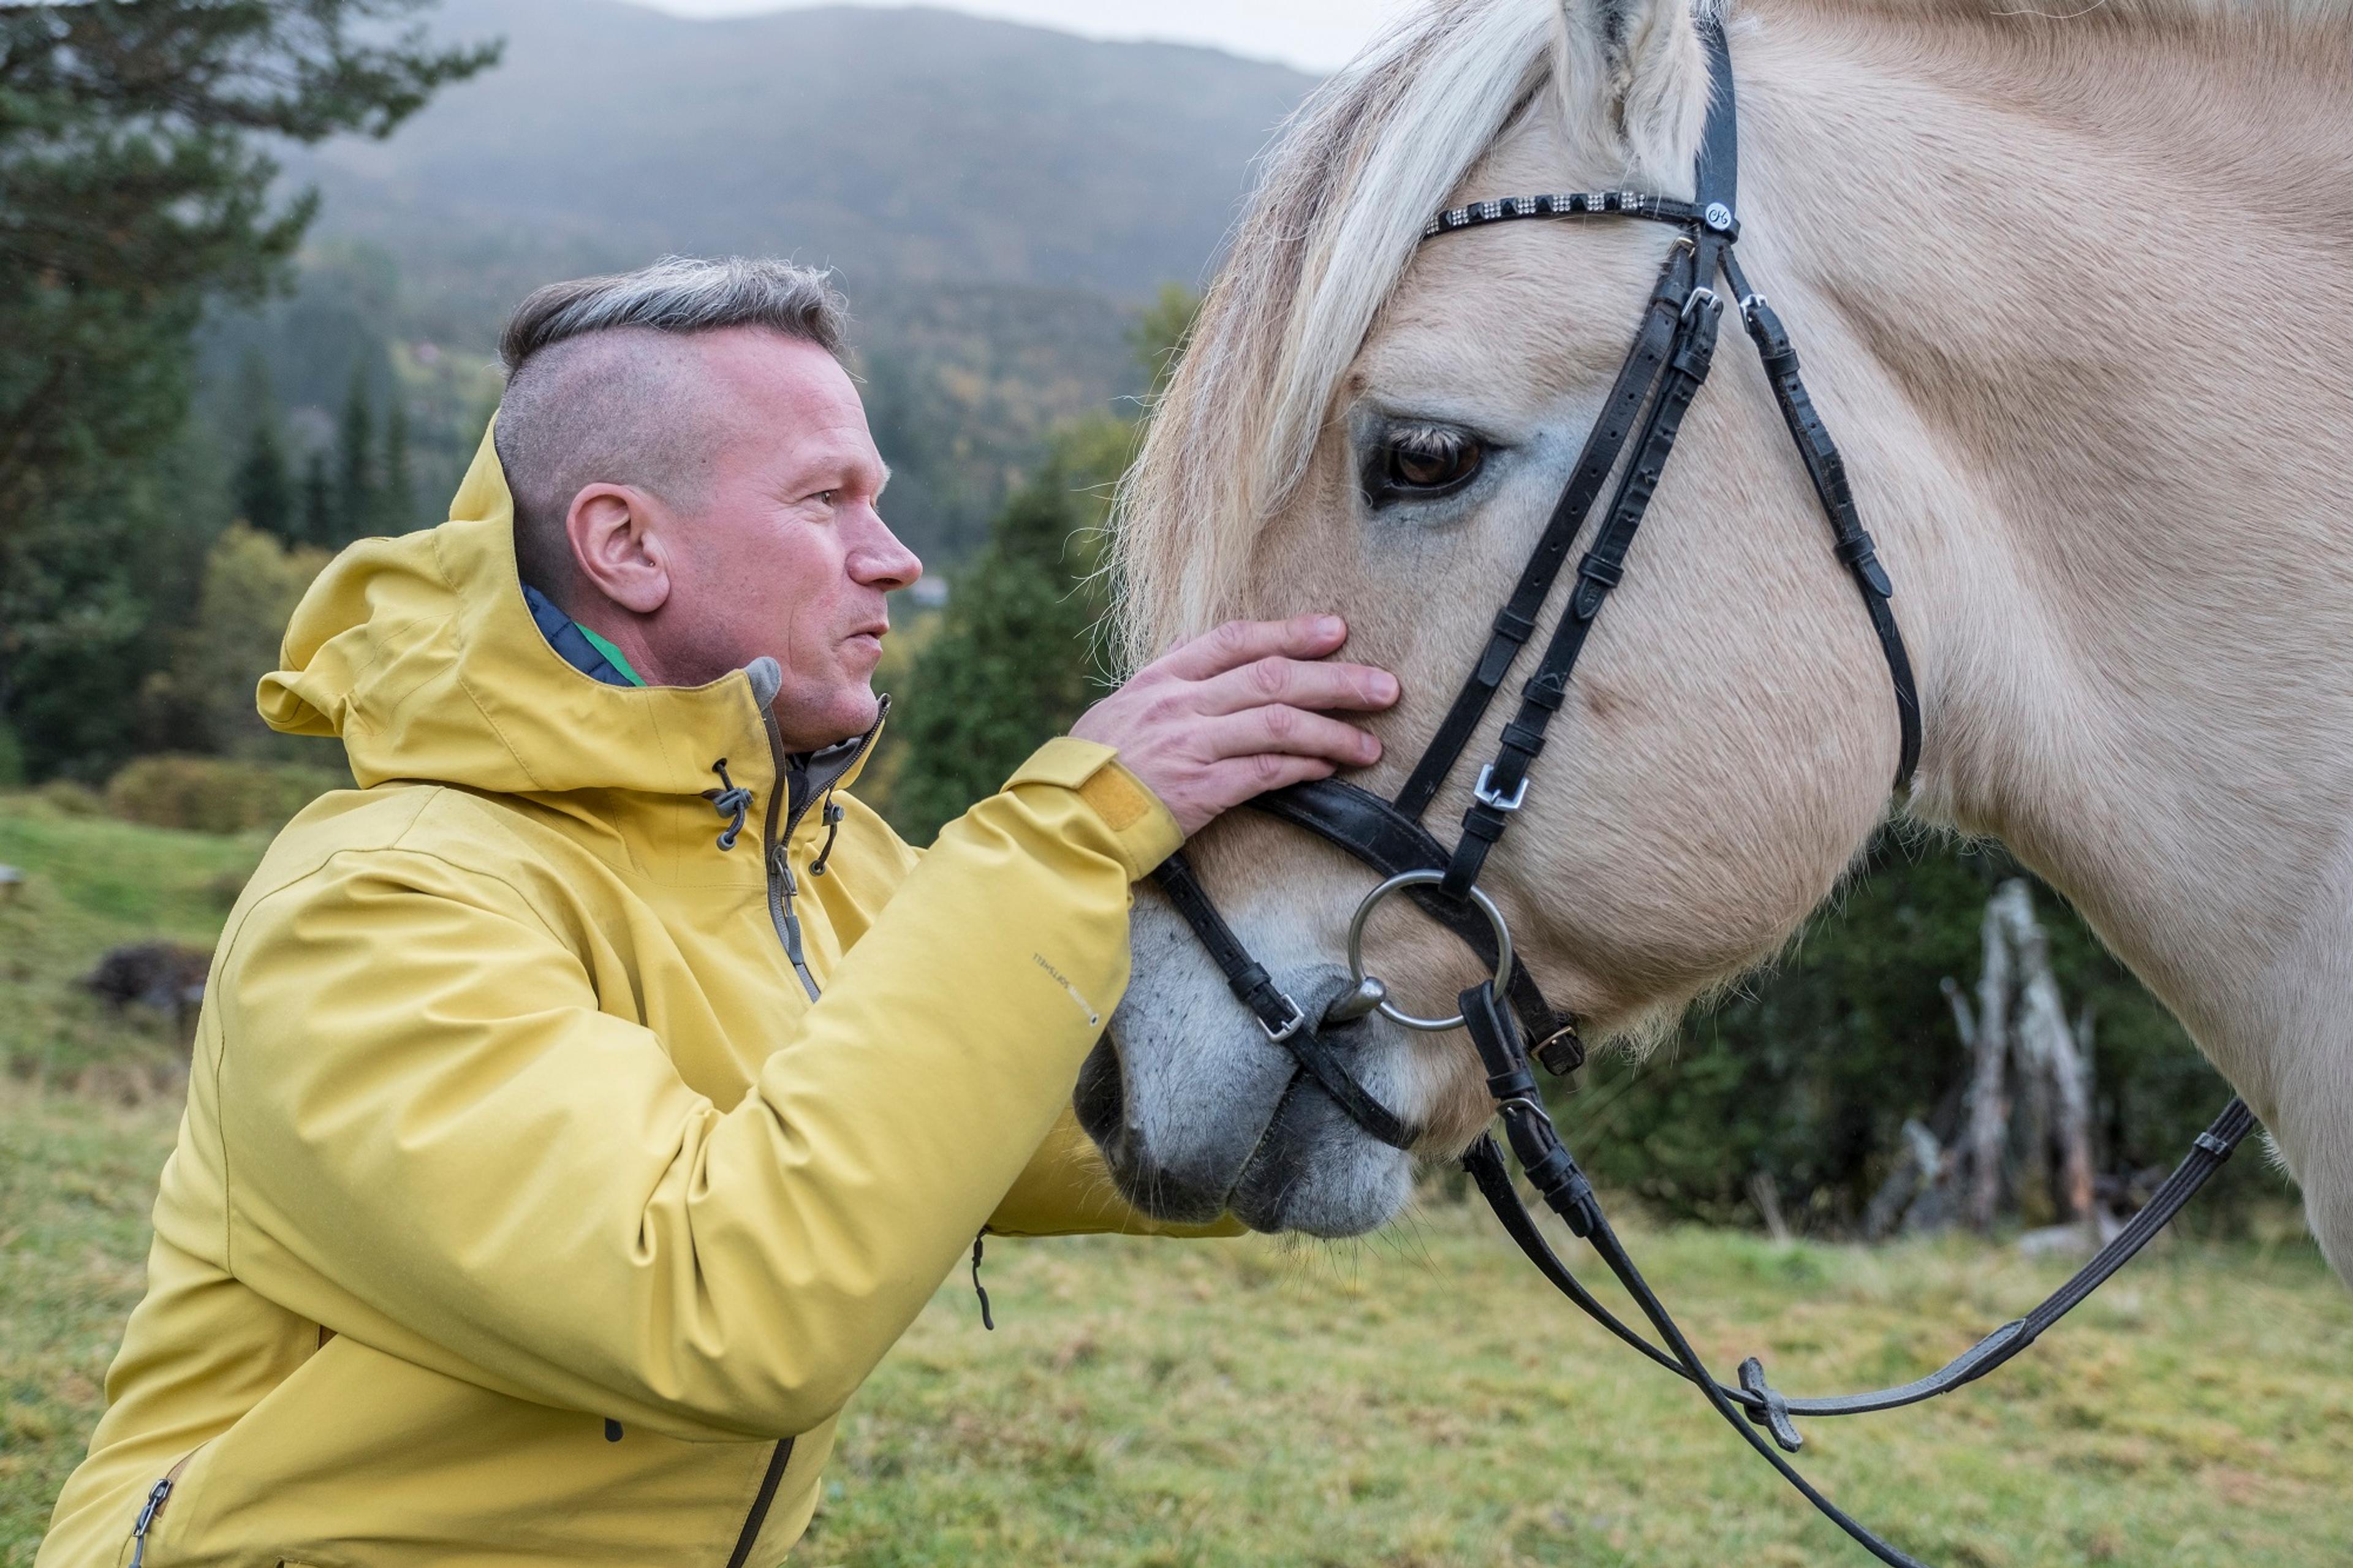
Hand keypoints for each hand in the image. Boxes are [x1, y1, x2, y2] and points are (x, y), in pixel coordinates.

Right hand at [1071, 616, 1398, 835]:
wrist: (1065, 819)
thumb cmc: (1096, 769)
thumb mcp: (1125, 709)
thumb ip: (1170, 684)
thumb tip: (1207, 659)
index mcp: (1163, 678)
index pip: (1235, 640)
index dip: (1291, 632)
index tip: (1335, 631)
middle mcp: (1180, 704)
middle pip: (1272, 677)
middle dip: (1336, 679)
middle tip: (1383, 687)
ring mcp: (1190, 745)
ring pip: (1278, 723)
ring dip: (1333, 731)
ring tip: (1370, 742)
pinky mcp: (1200, 791)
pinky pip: (1265, 772)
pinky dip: (1303, 767)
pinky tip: (1330, 768)